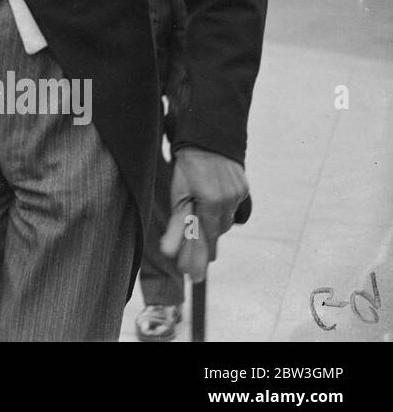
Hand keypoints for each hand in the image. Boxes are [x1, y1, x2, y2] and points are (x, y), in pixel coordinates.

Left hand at [159, 146, 248, 280]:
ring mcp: (239, 194)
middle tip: (195, 261)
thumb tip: (168, 252)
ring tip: (204, 230)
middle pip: (217, 231)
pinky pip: (233, 208)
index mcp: (211, 203)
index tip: (193, 273)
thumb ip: (176, 225)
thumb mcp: (177, 194)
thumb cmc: (186, 166)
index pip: (207, 238)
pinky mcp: (244, 188)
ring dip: (214, 225)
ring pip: (226, 220)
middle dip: (206, 242)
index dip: (199, 255)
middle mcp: (229, 200)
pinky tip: (214, 209)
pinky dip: (222, 211)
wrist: (206, 138)